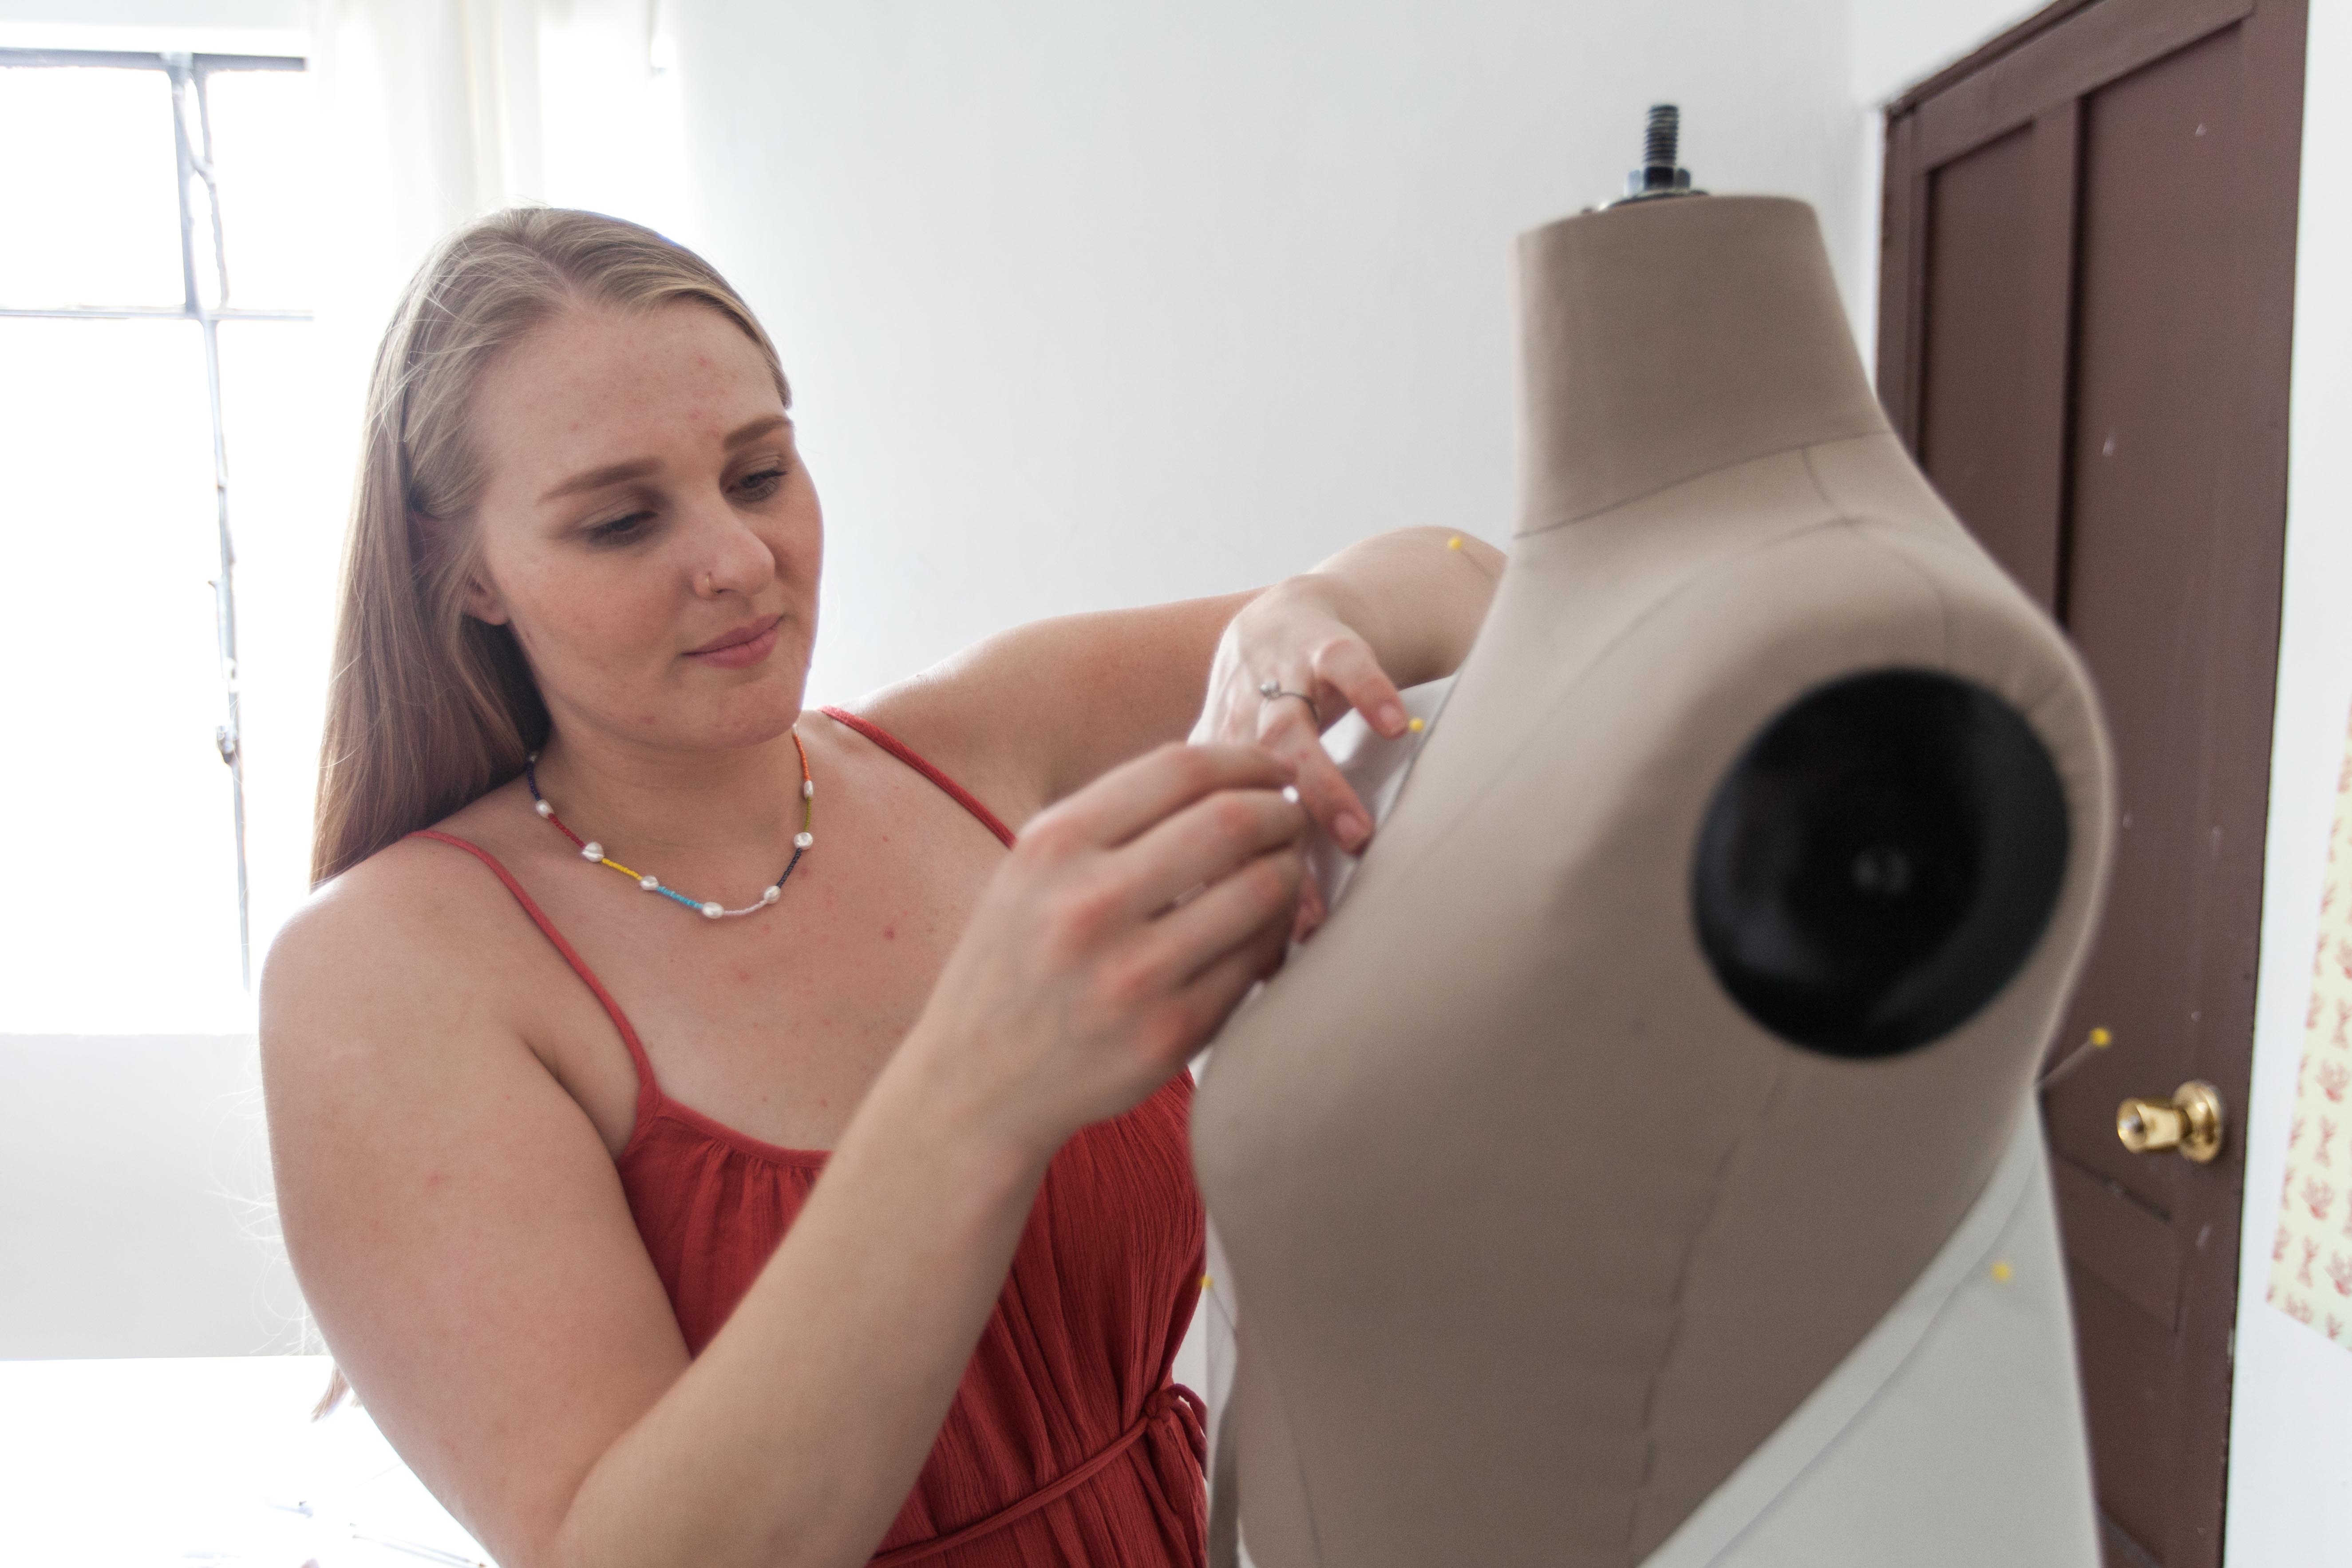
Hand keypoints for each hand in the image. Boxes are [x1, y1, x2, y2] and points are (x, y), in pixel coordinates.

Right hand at [906, 743, 1306, 1156]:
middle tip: (1291, 818)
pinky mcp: (1168, 1036)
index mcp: (1052, 847)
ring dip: (1290, 869)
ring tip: (1285, 868)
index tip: (1272, 769)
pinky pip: (1255, 962)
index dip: (1246, 759)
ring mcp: (1131, 976)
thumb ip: (1117, 818)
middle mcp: (1087, 906)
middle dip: (1282, 810)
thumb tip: (1232, 771)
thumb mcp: (1034, 869)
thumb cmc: (1018, 959)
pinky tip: (1265, 929)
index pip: (1179, 770)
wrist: (976, 1082)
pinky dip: (1276, 935)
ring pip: (1261, 891)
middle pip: (1231, 821)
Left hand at [1191, 578, 1410, 935]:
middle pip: (1244, 796)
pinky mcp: (1319, 639)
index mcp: (1210, 770)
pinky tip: (1392, 726)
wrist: (1285, 615)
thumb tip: (1259, 958)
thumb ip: (1250, 851)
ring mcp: (1275, 680)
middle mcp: (1235, 726)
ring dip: (1320, 785)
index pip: (1215, 841)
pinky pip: (1344, 662)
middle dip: (1276, 857)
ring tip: (1355, 834)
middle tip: (1307, 916)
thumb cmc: (1266, 717)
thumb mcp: (1241, 778)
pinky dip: (1367, 689)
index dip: (1240, 897)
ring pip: (1291, 733)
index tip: (1268, 957)